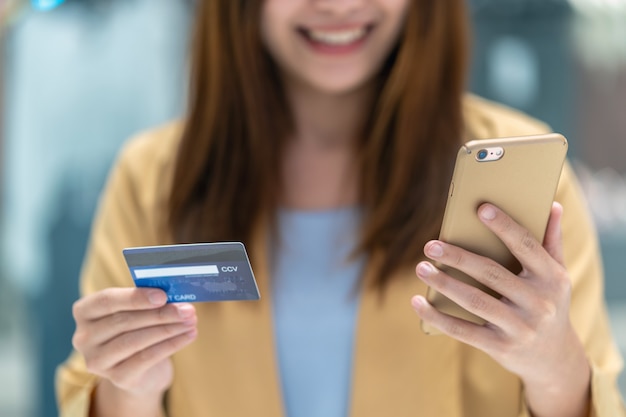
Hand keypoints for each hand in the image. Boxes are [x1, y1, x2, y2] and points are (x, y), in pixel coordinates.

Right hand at [72, 288, 197, 404]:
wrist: (142, 370)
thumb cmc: (139, 329)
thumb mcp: (138, 311)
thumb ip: (147, 300)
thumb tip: (174, 294)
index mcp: (85, 311)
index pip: (107, 300)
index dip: (136, 297)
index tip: (163, 296)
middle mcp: (84, 337)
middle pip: (124, 321)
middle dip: (160, 314)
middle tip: (187, 309)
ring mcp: (97, 360)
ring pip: (135, 340)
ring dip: (168, 329)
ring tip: (191, 321)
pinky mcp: (116, 378)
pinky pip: (146, 358)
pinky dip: (171, 345)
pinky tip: (188, 336)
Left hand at [411, 203, 589, 416]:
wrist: (555, 360)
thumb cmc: (548, 305)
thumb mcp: (558, 276)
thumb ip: (552, 241)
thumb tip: (553, 205)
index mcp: (552, 278)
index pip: (526, 246)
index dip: (504, 226)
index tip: (480, 208)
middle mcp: (539, 303)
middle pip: (491, 273)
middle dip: (458, 257)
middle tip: (431, 246)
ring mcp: (520, 328)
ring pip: (474, 301)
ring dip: (443, 283)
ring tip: (421, 268)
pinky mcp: (501, 348)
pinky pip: (463, 331)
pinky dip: (437, 316)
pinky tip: (417, 302)